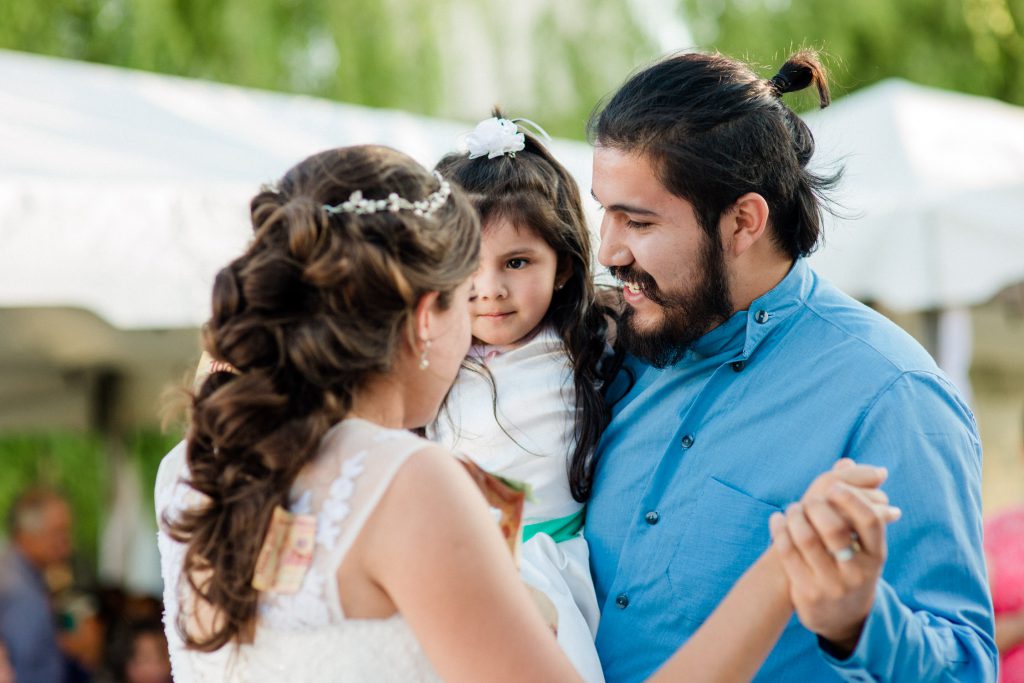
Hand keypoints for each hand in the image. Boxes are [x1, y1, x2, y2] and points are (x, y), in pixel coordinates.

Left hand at [770, 462, 900, 656]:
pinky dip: (779, 529)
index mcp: (876, 555)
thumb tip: (865, 467)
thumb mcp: (865, 545)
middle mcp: (857, 572)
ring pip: (806, 539)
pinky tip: (776, 519)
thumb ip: (861, 506)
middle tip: (809, 498)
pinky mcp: (807, 592)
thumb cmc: (852, 566)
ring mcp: (832, 585)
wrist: (842, 618)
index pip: (870, 522)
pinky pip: (787, 553)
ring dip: (795, 515)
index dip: (851, 499)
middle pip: (834, 528)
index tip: (833, 486)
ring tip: (792, 508)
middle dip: (816, 505)